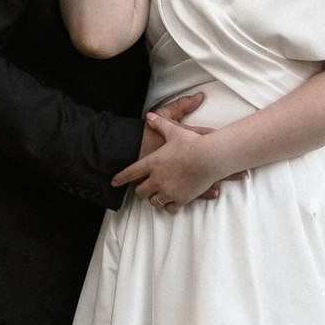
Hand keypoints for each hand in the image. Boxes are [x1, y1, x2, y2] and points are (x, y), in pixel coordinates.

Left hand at [119, 98, 228, 212]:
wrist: (210, 158)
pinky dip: (168, 206)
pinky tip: (170, 202)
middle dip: (140, 190)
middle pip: (140, 191)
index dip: (120, 178)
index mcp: (152, 163)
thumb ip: (159, 124)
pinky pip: (170, 208)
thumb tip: (149, 116)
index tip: (114, 182)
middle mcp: (157, 180)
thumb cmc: (192, 143)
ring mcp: (169, 191)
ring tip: (156, 194)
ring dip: (153, 198)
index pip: (130, 173)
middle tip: (142, 188)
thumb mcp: (173, 130)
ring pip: (153, 201)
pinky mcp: (181, 199)